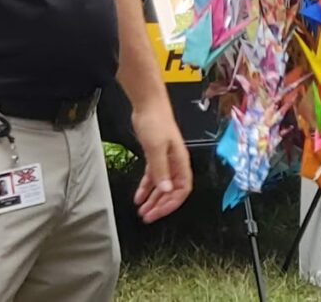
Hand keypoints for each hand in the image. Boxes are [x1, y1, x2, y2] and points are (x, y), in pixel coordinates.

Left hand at [131, 102, 191, 222]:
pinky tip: (138, 196)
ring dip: (153, 199)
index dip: (172, 203)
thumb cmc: (155, 121)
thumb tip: (166, 189)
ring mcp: (165, 159)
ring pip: (162, 185)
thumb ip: (161, 170)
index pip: (182, 189)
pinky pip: (153, 176)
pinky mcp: (155, 155)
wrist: (147, 104)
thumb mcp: (156, 148)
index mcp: (180, 161)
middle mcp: (175, 162)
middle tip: (147, 216)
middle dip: (160, 205)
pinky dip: (146, 187)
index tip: (158, 212)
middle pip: (172, 190)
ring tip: (142, 211)